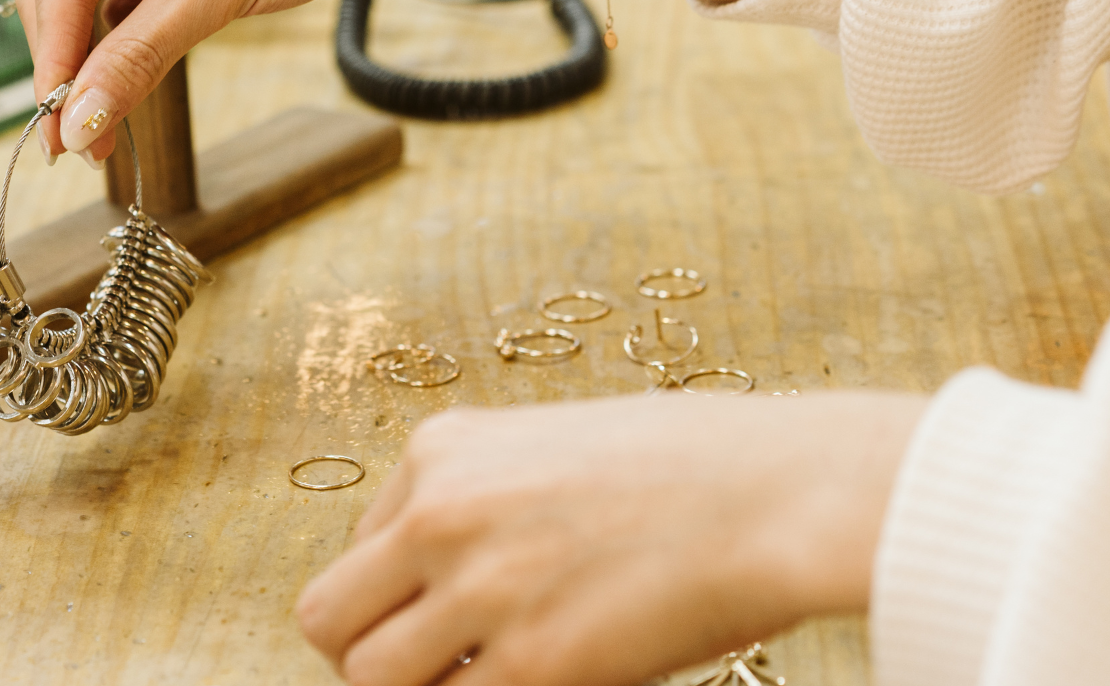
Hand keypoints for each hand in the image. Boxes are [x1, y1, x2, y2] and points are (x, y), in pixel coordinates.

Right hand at [16, 0, 408, 164]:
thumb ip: (136, 58)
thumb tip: (78, 124)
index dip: (54, 63)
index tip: (53, 134)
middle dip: (70, 68)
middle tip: (71, 146)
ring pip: (100, 4)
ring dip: (99, 64)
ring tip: (98, 132)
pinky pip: (138, 3)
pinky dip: (131, 46)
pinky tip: (125, 91)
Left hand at [294, 392, 927, 685]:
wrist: (782, 491)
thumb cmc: (691, 467)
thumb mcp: (555, 446)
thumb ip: (483, 502)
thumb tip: (441, 581)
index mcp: (440, 449)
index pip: (356, 552)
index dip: (396, 598)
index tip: (446, 616)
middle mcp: (439, 513)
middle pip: (327, 617)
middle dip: (371, 651)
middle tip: (437, 666)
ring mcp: (481, 591)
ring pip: (370, 678)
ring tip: (488, 676)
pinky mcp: (535, 665)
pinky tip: (547, 677)